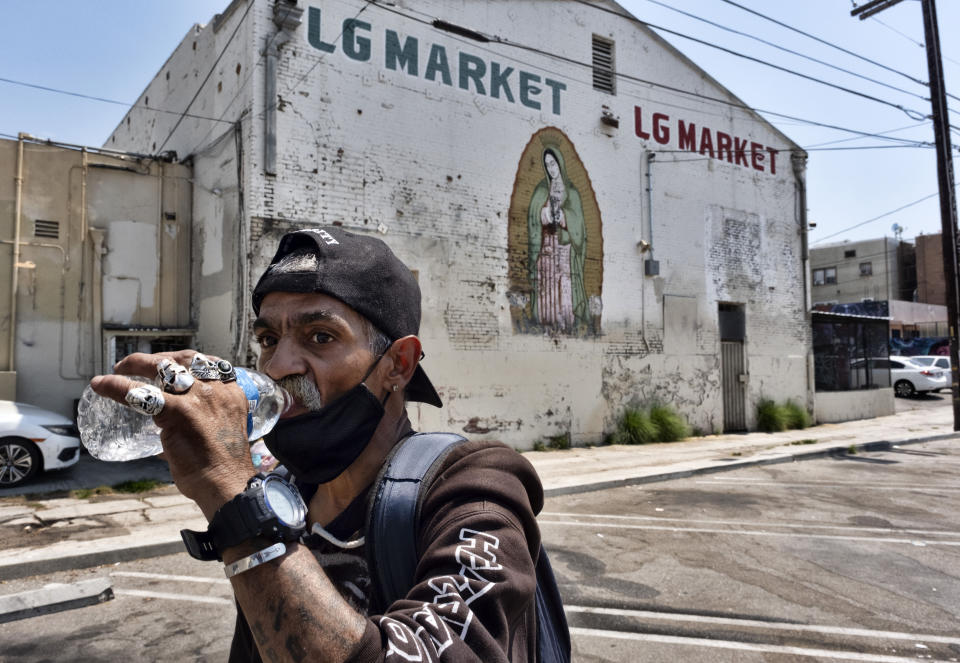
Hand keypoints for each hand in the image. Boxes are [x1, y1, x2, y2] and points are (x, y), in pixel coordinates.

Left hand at [89, 349, 254, 519]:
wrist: (227, 485)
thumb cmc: (222, 468)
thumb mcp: (220, 433)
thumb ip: (195, 424)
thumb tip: (166, 431)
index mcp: (230, 394)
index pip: (207, 364)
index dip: (184, 360)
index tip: (170, 363)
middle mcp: (216, 390)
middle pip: (184, 360)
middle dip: (159, 358)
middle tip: (138, 365)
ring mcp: (197, 399)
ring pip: (163, 368)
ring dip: (137, 364)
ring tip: (119, 368)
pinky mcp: (178, 414)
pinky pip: (142, 395)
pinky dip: (117, 387)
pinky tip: (102, 385)